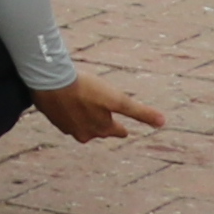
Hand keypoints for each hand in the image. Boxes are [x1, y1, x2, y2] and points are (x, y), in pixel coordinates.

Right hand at [31, 74, 166, 144]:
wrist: (50, 80)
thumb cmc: (85, 89)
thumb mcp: (117, 99)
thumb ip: (140, 112)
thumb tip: (163, 122)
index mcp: (102, 129)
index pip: (118, 131)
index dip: (121, 127)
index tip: (123, 128)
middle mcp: (85, 133)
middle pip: (98, 130)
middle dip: (102, 124)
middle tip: (103, 115)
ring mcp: (67, 127)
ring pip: (80, 126)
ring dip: (83, 118)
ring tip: (84, 109)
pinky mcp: (52, 118)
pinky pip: (65, 119)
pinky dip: (68, 113)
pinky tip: (67, 104)